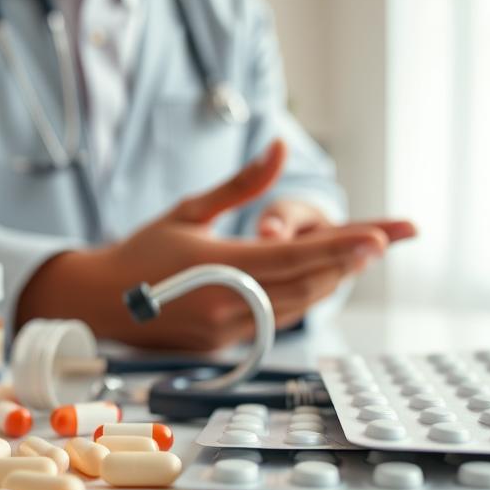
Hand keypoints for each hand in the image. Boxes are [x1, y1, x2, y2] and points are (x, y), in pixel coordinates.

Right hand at [17, 139, 415, 350]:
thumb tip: (279, 146)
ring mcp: (226, 329)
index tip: (384, 236)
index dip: (342, 247)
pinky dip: (307, 297)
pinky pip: (279, 321)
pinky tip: (324, 278)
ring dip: (334, 279)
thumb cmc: (141, 250)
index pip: (294, 256)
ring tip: (365, 252)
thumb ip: (241, 183)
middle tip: (391, 237)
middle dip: (353, 261)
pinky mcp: (225, 344)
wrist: (99, 303)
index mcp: (214, 264)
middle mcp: (224, 302)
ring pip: (299, 306)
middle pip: (307, 284)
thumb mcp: (189, 210)